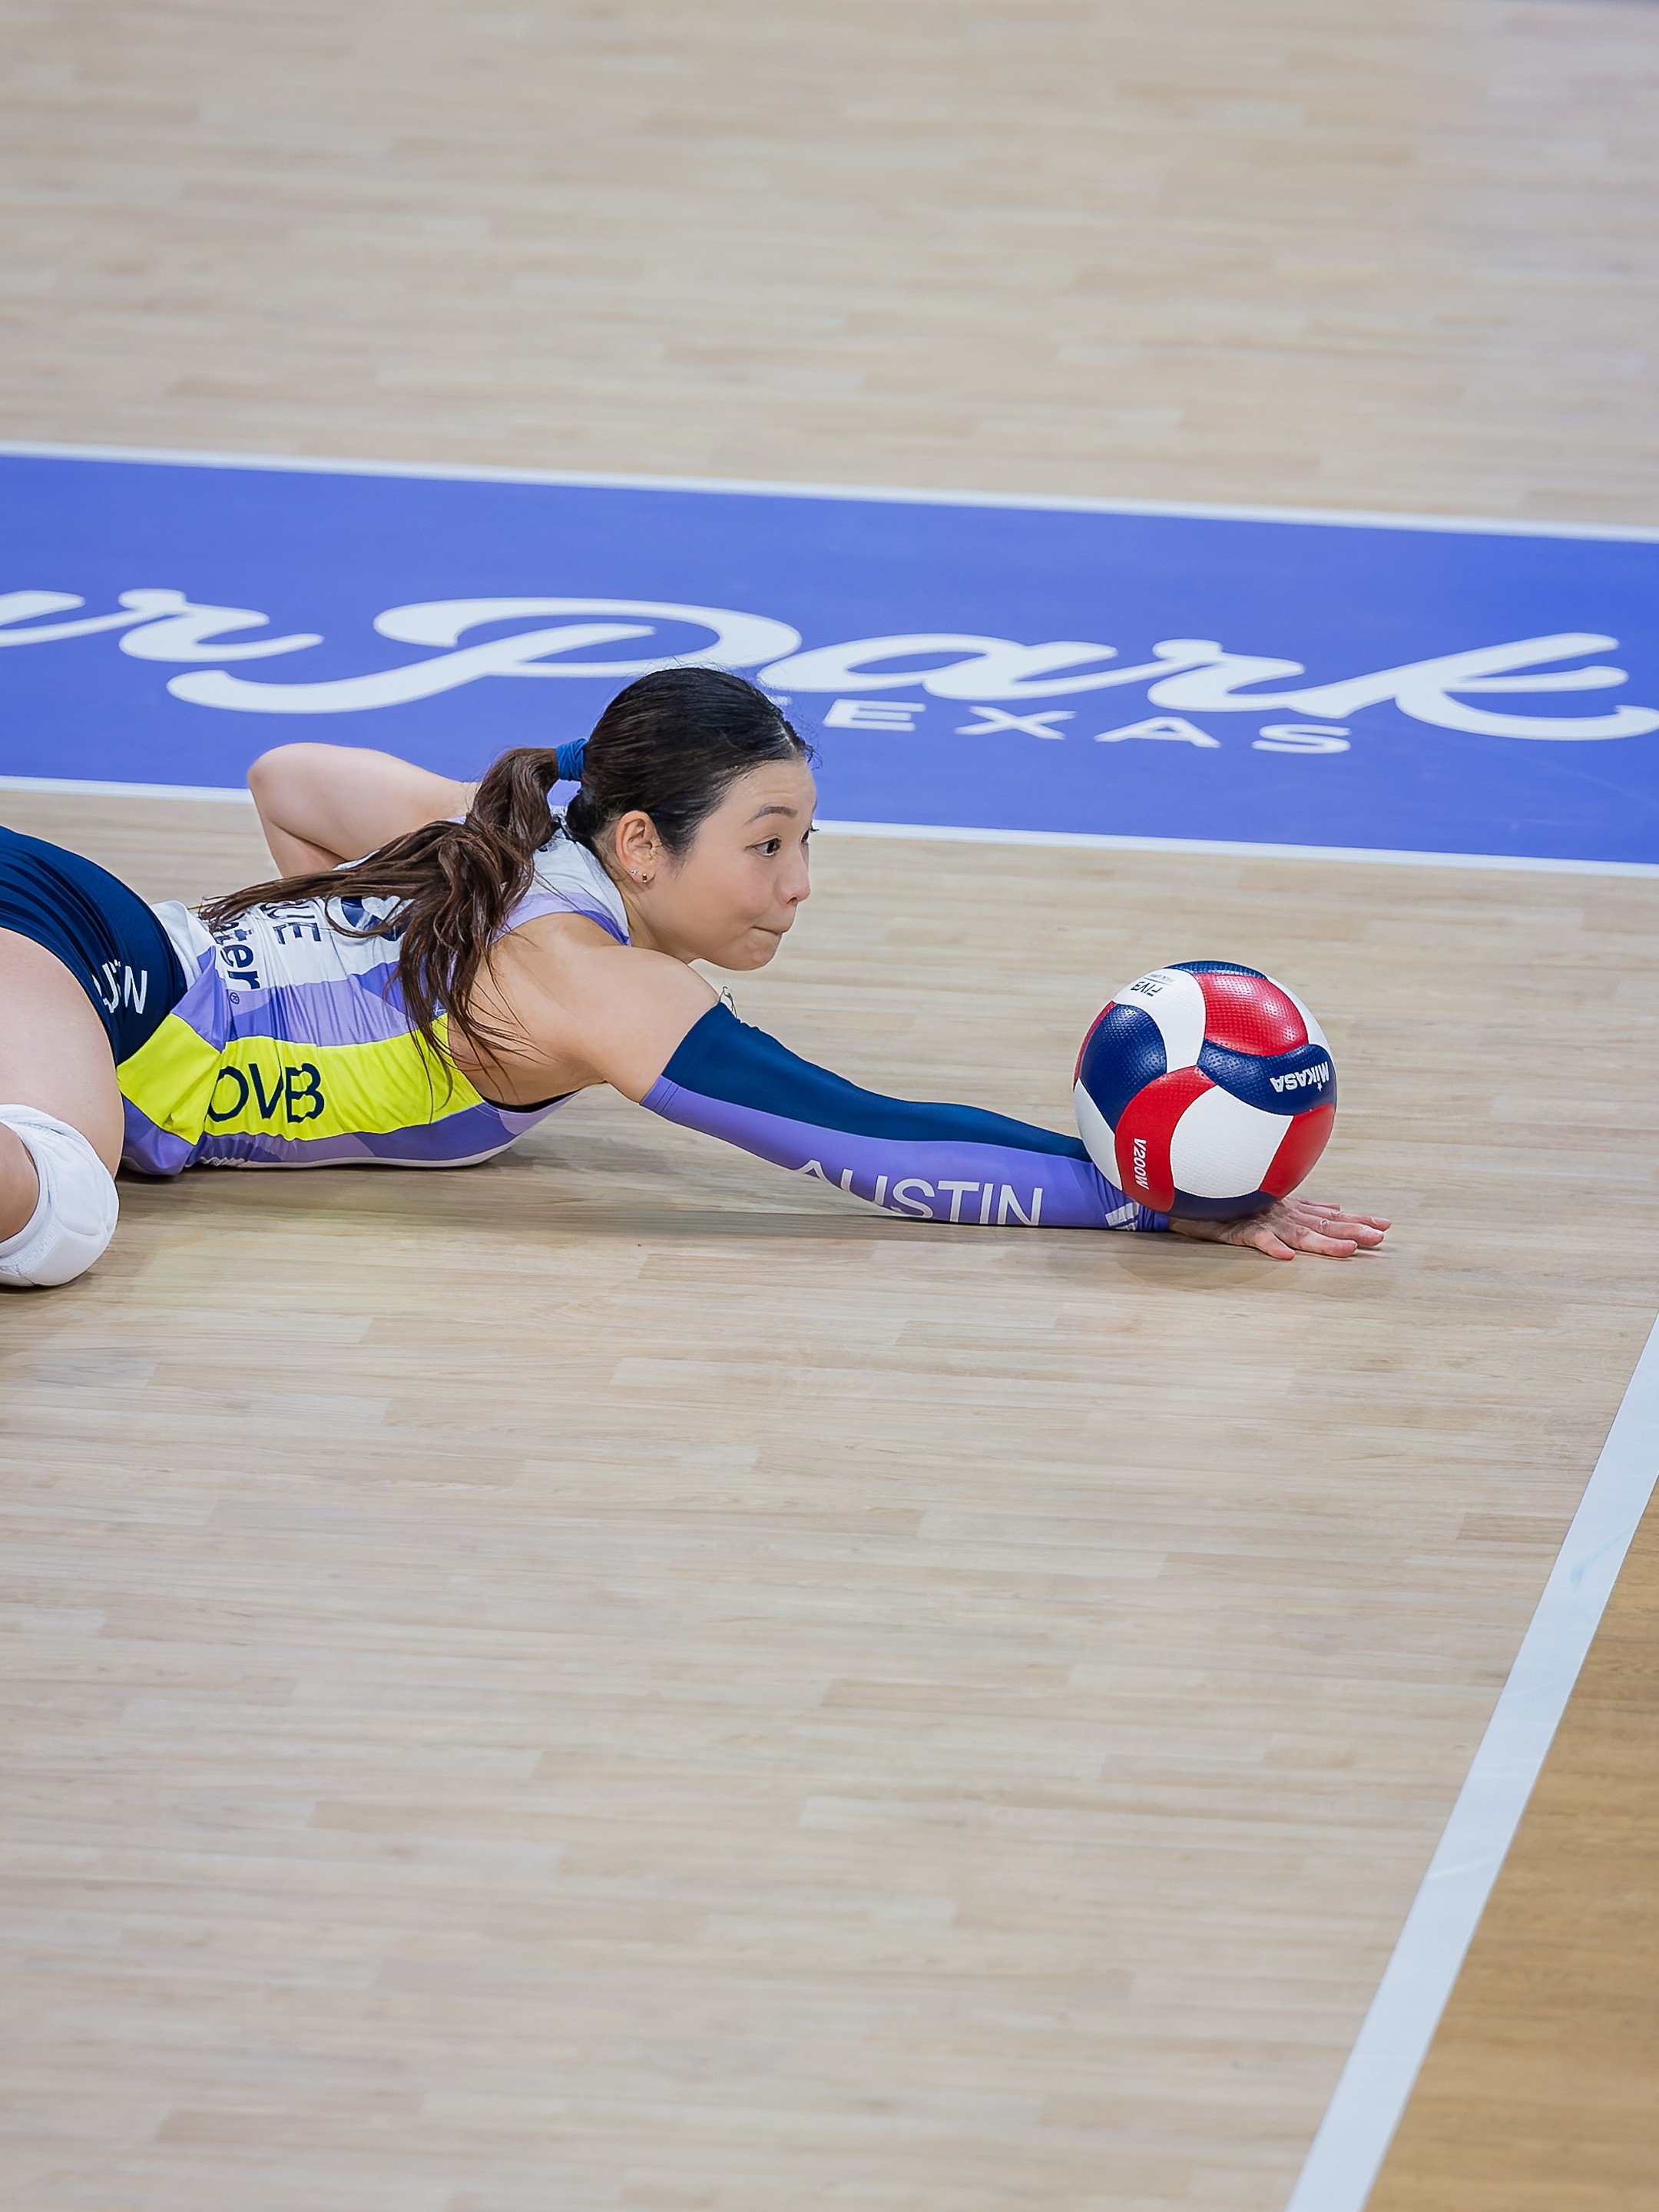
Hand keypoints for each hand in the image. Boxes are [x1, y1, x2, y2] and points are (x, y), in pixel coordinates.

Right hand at [1168, 1196, 1389, 1261]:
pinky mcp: (1233, 1227)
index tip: (1385, 1226)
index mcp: (1288, 1209)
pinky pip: (1253, 1238)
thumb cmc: (1225, 1198)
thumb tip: (1333, 1208)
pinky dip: (1269, 1245)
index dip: (1356, 1219)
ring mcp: (1257, 1219)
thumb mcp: (1267, 1202)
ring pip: (1295, 1232)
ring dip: (1323, 1242)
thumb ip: (1299, 1207)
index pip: (1328, 1216)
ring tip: (1348, 1250)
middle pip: (1321, 1224)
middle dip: (1352, 1230)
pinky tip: (1285, 1256)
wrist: (1183, 1193)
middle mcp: (1278, 1212)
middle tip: (1379, 1238)